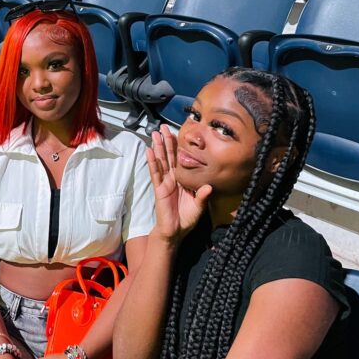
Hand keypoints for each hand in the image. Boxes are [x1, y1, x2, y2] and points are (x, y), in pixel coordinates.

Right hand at [147, 124, 212, 245]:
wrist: (175, 232)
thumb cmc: (186, 219)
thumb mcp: (199, 207)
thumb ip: (203, 196)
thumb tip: (209, 186)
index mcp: (184, 179)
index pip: (181, 159)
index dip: (179, 146)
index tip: (178, 132)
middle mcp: (173, 178)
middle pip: (169, 156)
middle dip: (166, 141)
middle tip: (162, 126)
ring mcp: (165, 182)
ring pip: (161, 161)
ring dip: (158, 147)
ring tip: (154, 133)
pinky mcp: (159, 189)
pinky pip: (155, 173)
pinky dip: (152, 162)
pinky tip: (149, 151)